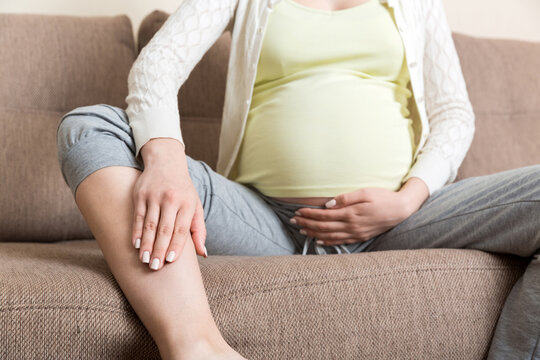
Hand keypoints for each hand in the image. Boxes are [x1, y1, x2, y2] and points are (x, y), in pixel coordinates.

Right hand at [131, 138, 206, 270]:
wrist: (166, 162)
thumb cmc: (184, 190)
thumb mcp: (195, 206)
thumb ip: (198, 230)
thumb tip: (203, 253)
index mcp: (187, 203)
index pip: (181, 228)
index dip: (176, 245)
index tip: (171, 261)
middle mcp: (171, 199)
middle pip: (164, 228)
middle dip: (159, 249)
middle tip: (155, 267)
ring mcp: (154, 196)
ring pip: (149, 224)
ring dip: (146, 244)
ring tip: (144, 260)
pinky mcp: (140, 194)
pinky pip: (138, 216)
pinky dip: (136, 232)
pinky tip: (135, 245)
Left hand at [292, 187, 417, 246]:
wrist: (401, 210)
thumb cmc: (383, 198)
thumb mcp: (365, 192)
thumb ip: (346, 198)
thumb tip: (328, 204)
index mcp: (351, 213)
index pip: (324, 215)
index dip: (309, 214)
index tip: (298, 211)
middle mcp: (351, 226)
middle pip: (323, 226)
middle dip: (307, 224)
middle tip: (293, 221)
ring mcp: (355, 233)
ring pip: (329, 236)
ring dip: (313, 233)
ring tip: (301, 230)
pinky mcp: (359, 237)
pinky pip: (340, 241)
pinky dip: (327, 242)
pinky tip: (318, 240)